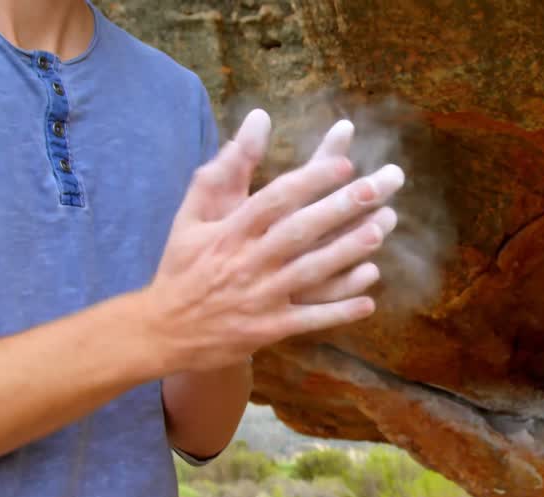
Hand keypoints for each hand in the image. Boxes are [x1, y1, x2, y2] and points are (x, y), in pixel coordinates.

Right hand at [143, 109, 403, 372]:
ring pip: (309, 272)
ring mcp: (260, 297)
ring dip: (346, 253)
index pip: (274, 200)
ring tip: (380, 231)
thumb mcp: (193, 213)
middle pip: (298, 231)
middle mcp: (247, 261)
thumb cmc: (183, 264)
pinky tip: (369, 301)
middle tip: (375, 188)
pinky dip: (339, 312)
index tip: (343, 164)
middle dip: (338, 209)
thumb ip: (226, 167)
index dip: (309, 182)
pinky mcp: (268, 329)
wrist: (163, 330)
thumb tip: (260, 118)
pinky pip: (309, 319)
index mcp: (229, 231)